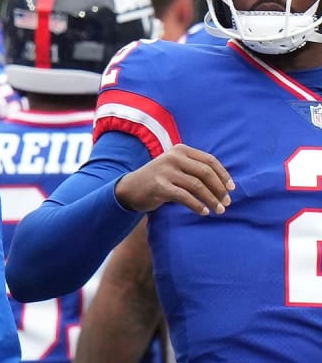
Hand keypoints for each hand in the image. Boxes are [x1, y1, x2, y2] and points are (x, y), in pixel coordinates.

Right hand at [114, 144, 233, 214]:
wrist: (131, 188)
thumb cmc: (159, 179)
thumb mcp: (176, 167)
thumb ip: (195, 168)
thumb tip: (224, 184)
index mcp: (180, 150)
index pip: (209, 160)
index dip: (223, 175)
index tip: (232, 189)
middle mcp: (173, 157)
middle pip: (205, 173)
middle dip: (219, 189)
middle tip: (227, 203)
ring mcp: (165, 171)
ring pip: (197, 186)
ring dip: (211, 200)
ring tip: (219, 210)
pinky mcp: (159, 186)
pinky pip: (185, 197)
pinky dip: (197, 206)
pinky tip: (204, 212)